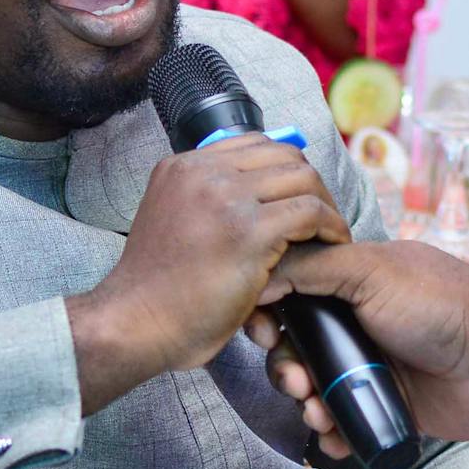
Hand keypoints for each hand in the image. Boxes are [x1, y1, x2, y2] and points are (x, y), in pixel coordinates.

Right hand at [68, 134, 351, 412]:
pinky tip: (333, 245)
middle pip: (284, 156)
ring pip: (302, 179)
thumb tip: (250, 198)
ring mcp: (225, 198)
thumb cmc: (156, 291)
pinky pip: (310, 213)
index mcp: (182, 167)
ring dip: (325, 205)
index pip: (254, 145)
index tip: (298, 197)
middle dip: (311, 185)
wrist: (135, 322)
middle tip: (323, 217)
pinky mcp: (248, 231)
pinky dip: (331, 227)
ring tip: (331, 234)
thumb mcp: (171, 223)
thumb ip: (203, 203)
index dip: (285, 169)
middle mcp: (203, 172)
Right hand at [246, 240, 468, 453]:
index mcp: (347, 287)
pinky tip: (337, 438)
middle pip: (294, 352)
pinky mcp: (388, 409)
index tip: (261, 333)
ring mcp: (371, 370)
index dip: (266, 318)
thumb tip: (255, 275)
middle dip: (285, 371)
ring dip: (305, 406)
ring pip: (314, 394)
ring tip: (318, 412)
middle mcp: (355, 328)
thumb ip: (311, 267)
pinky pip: (345, 428)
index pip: (288, 300)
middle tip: (298, 382)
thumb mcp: (369, 270)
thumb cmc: (440, 303)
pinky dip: (333, 436)